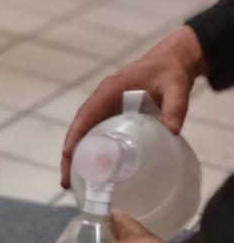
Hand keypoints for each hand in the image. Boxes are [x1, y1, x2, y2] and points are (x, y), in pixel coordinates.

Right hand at [61, 26, 205, 187]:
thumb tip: (172, 131)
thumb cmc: (171, 70)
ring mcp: (106, 108)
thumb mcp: (175, 86)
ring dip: (78, 157)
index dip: (74, 137)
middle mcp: (102, 100)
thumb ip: (175, 106)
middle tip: (67, 182)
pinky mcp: (113, 115)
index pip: (85, 116)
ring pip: (85, 134)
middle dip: (70, 155)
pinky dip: (92, 152)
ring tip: (75, 183)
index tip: (67, 158)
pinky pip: (97, 134)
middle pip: (79, 129)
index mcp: (110, 90)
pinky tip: (94, 171)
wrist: (174, 60)